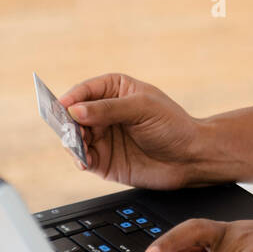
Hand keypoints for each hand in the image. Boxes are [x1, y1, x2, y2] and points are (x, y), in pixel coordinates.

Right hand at [59, 73, 214, 190]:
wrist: (190, 157)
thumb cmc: (173, 125)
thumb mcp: (143, 109)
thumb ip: (109, 109)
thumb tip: (76, 110)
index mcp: (114, 90)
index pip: (84, 90)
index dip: (71, 98)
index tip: (62, 107)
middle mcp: (104, 112)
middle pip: (73, 115)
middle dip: (68, 123)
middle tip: (71, 131)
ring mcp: (101, 137)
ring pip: (73, 137)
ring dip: (72, 142)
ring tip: (81, 147)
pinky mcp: (103, 160)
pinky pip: (82, 158)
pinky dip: (79, 159)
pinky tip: (85, 161)